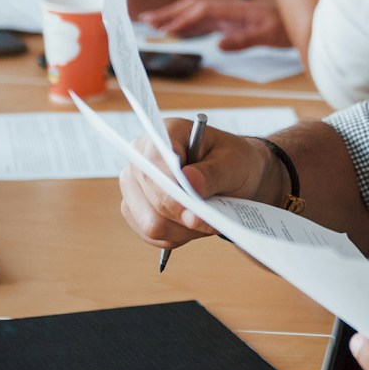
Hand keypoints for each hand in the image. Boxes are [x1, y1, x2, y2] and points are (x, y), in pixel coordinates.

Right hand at [118, 119, 283, 250]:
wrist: (231, 176)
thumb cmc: (232, 162)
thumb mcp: (234, 162)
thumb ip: (213, 172)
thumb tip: (190, 182)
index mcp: (165, 133)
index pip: (154, 161)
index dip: (170, 188)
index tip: (192, 208)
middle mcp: (141, 158)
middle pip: (150, 197)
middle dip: (183, 215)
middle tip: (211, 221)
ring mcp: (134, 186)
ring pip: (150, 223)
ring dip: (183, 229)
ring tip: (205, 220)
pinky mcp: (135, 210)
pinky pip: (151, 235)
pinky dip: (177, 237)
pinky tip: (193, 225)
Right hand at [142, 0, 290, 50]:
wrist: (300, 18)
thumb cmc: (285, 27)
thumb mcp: (269, 36)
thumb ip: (245, 39)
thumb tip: (219, 44)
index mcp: (234, 9)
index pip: (202, 10)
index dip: (182, 18)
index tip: (164, 28)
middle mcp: (227, 8)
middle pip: (192, 6)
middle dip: (169, 12)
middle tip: (145, 20)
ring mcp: (227, 13)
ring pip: (194, 11)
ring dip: (173, 15)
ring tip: (151, 23)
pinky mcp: (228, 20)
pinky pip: (202, 19)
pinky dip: (185, 22)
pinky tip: (174, 29)